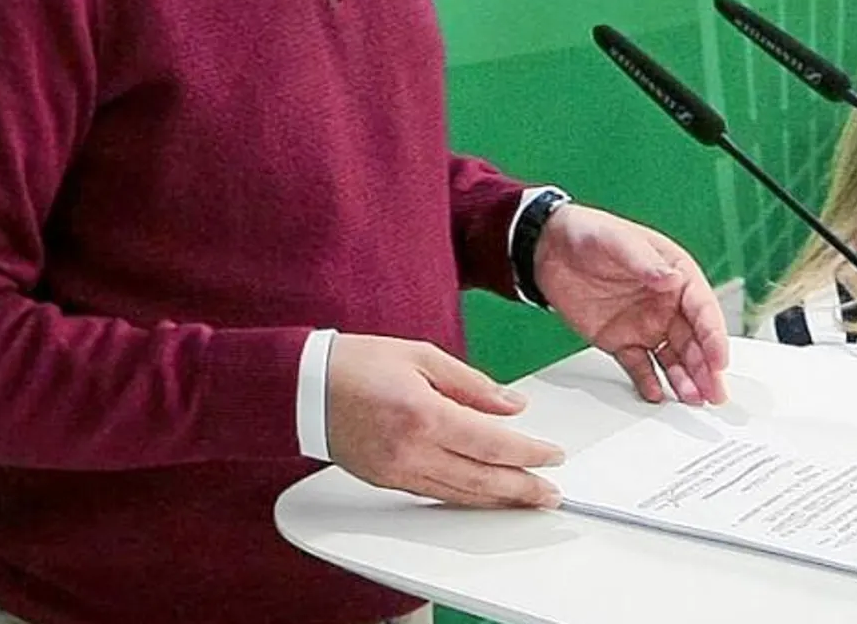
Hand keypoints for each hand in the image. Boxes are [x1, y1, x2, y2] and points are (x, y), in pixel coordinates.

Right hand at [326, 334, 563, 507]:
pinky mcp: (386, 480)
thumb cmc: (357, 364)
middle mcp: (411, 449)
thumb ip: (473, 383)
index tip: (552, 456)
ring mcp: (397, 471)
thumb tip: (512, 404)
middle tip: (551, 493)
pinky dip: (466, 498)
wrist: (303, 388)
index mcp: (424, 414)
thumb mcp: (423, 356)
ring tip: (528, 500)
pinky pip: (435, 495)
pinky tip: (484, 496)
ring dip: (499, 501)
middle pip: (481, 479)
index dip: (528, 453)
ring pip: (460, 495)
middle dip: (522, 489)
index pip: (491, 443)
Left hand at [534, 204, 729, 405]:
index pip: (702, 310)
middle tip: (714, 394)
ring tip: (691, 399)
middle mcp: (666, 304)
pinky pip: (639, 366)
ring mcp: (645, 325)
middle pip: (694, 341)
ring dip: (684, 379)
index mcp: (676, 276)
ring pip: (673, 358)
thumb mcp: (618, 240)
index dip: (714, 336)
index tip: (719, 360)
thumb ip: (645, 261)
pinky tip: (656, 395)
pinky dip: (648, 382)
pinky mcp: (620, 341)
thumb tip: (672, 279)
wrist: (546, 249)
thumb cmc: (589, 234)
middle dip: (706, 368)